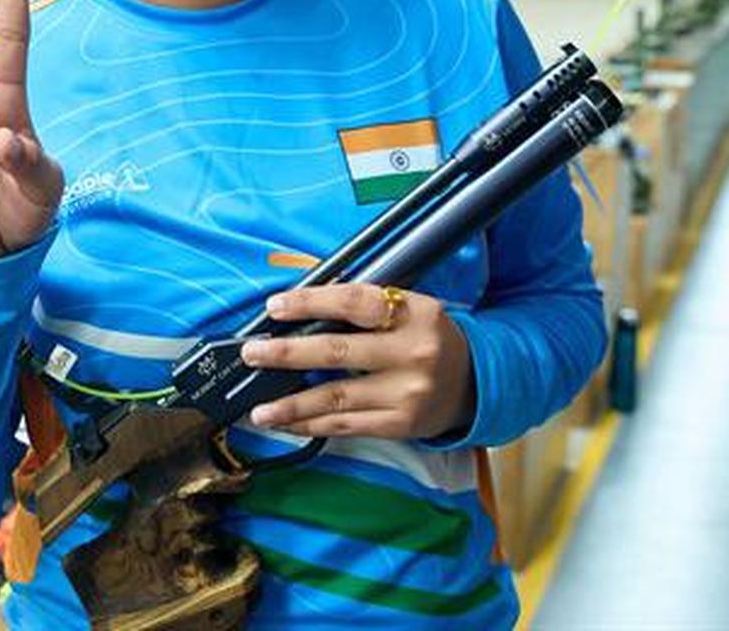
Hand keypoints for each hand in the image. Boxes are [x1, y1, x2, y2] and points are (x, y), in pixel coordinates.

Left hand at [239, 285, 475, 440]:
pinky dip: (311, 425)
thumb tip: (300, 310)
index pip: (353, 301)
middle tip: (253, 353)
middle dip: (287, 353)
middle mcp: (413, 353)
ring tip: (258, 407)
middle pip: (337, 352)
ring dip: (290, 404)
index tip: (275, 306)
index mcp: (415, 313)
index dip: (310, 302)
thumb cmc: (426, 337)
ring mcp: (408, 393)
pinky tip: (287, 423)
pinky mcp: (401, 425)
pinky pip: (346, 426)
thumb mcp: (409, 308)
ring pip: (336, 397)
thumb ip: (364, 307)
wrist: (475, 382)